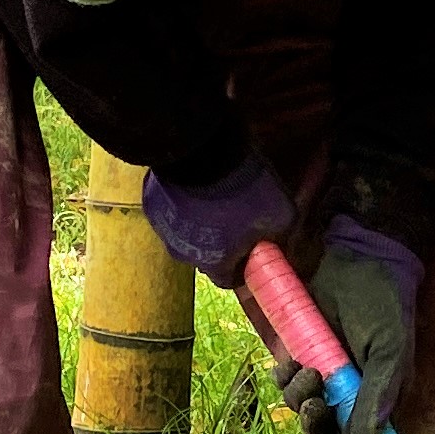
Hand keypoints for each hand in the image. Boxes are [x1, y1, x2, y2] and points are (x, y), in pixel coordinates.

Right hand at [140, 152, 290, 288]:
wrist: (206, 153)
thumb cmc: (245, 191)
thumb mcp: (281, 216)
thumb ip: (281, 238)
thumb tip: (280, 243)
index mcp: (215, 264)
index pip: (229, 279)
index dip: (242, 265)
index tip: (250, 249)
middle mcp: (185, 254)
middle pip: (206, 256)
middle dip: (221, 243)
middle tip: (235, 217)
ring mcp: (165, 230)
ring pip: (186, 233)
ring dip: (199, 221)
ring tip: (215, 196)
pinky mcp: (153, 205)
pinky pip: (171, 210)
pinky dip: (182, 202)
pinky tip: (197, 184)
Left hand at [277, 217, 424, 433]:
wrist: (361, 259)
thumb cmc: (385, 306)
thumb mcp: (390, 353)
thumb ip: (377, 400)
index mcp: (382, 404)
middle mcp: (354, 397)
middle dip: (314, 426)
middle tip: (312, 403)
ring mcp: (328, 378)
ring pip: (301, 411)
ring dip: (298, 396)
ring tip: (307, 368)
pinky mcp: (305, 357)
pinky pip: (285, 384)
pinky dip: (284, 377)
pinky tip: (292, 358)